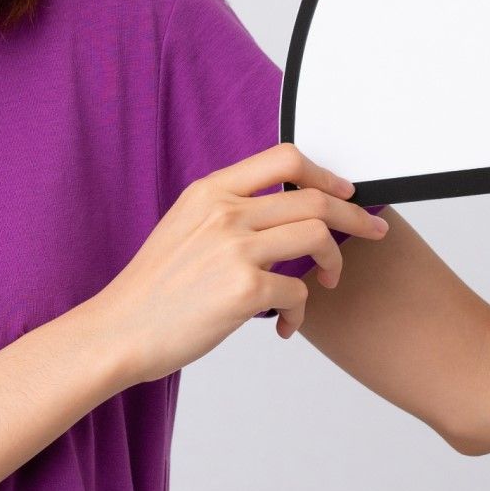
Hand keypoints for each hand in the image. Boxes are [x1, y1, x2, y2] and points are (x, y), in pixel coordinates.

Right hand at [80, 142, 387, 387]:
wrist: (118, 331)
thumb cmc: (151, 290)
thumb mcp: (183, 228)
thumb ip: (225, 212)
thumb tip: (278, 212)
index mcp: (210, 191)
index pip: (285, 159)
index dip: (325, 174)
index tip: (345, 192)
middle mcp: (225, 212)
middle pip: (314, 198)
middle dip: (354, 216)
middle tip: (372, 231)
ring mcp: (235, 248)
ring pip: (318, 236)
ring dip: (334, 261)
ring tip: (326, 282)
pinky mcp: (244, 289)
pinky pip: (299, 291)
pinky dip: (300, 310)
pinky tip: (285, 324)